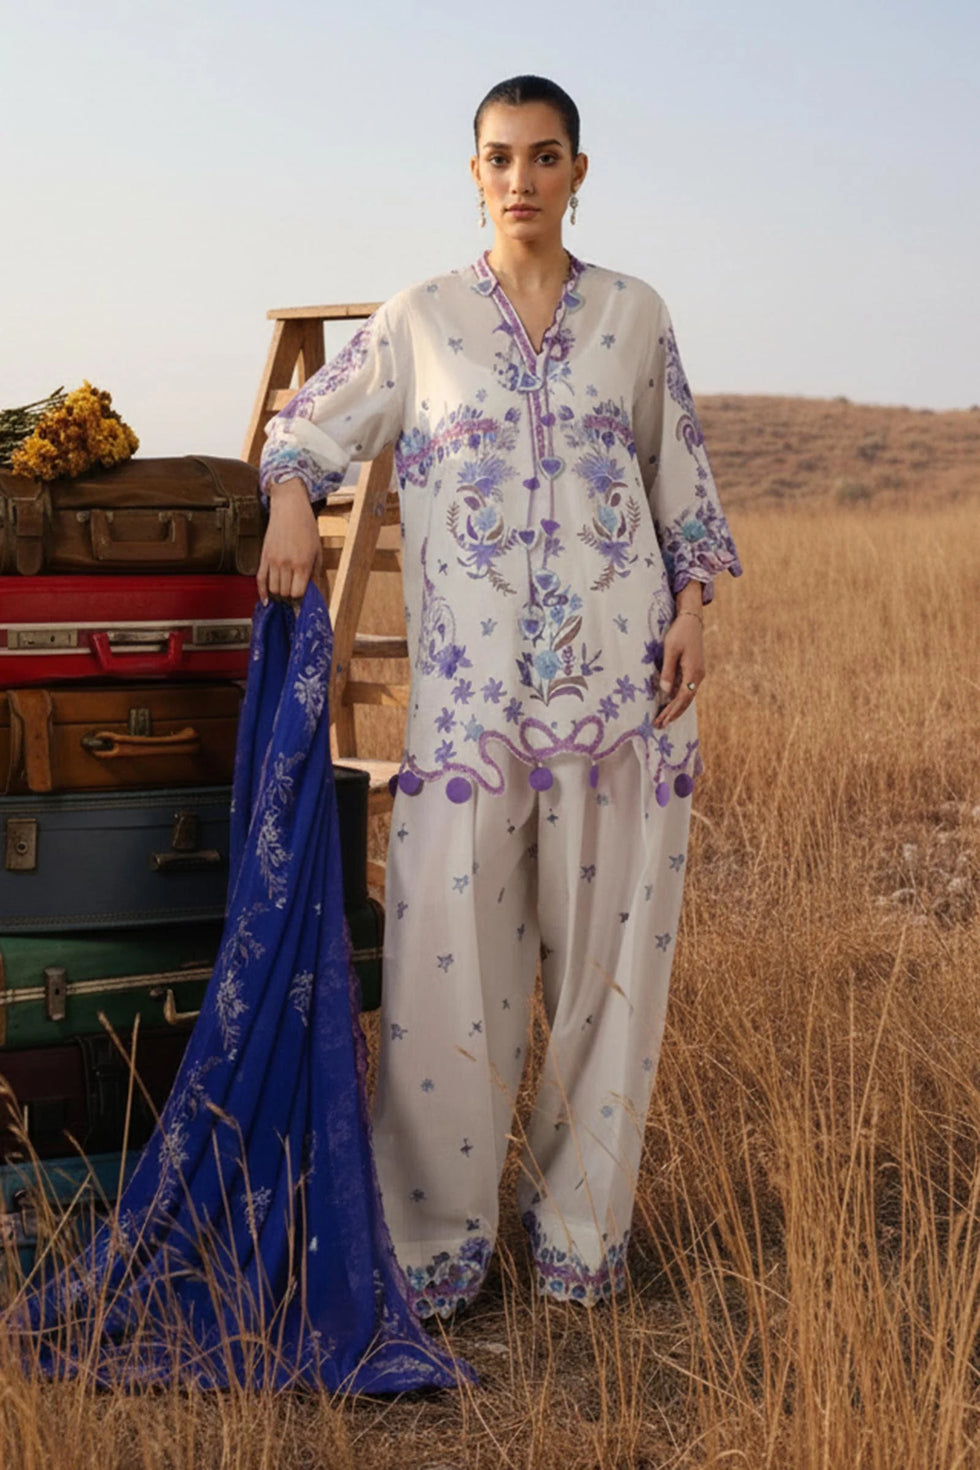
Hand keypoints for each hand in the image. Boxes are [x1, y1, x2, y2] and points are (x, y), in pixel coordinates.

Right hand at [256, 479, 322, 604]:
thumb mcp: (317, 551)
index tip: (302, 605)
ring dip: (278, 596)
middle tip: (293, 601)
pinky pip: (260, 579)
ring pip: (273, 589)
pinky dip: (262, 592)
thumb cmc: (306, 528)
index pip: (298, 593)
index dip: (300, 601)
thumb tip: (313, 593)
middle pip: (284, 593)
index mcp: (302, 564)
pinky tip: (266, 601)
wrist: (289, 509)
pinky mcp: (263, 556)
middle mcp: (286, 564)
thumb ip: (315, 573)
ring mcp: (273, 561)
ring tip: (284, 598)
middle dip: (289, 600)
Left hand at [653, 614, 704, 727]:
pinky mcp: (695, 671)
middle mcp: (698, 676)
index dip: (672, 710)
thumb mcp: (670, 651)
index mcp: (693, 672)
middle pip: (686, 701)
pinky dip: (679, 700)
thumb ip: (668, 671)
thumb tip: (665, 692)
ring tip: (664, 720)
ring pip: (687, 697)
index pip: (682, 697)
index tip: (662, 720)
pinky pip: (687, 690)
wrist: (691, 621)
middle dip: (673, 714)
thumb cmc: (679, 633)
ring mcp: (698, 674)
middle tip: (660, 726)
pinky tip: (671, 706)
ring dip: (676, 709)